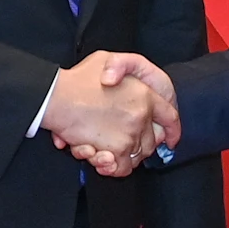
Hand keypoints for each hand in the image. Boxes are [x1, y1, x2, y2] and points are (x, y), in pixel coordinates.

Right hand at [42, 51, 178, 175]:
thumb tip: (125, 82)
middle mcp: (141, 116)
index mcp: (145, 95)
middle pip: (153, 140)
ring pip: (137, 155)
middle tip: (125, 141)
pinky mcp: (115, 152)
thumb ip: (123, 67)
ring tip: (107, 148)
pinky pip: (123, 168)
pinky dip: (114, 167)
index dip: (172, 129)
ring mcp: (130, 136)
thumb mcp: (106, 59)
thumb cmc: (77, 79)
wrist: (56, 98)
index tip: (171, 138)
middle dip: (142, 143)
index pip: (170, 117)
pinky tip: (102, 158)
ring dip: (125, 155)